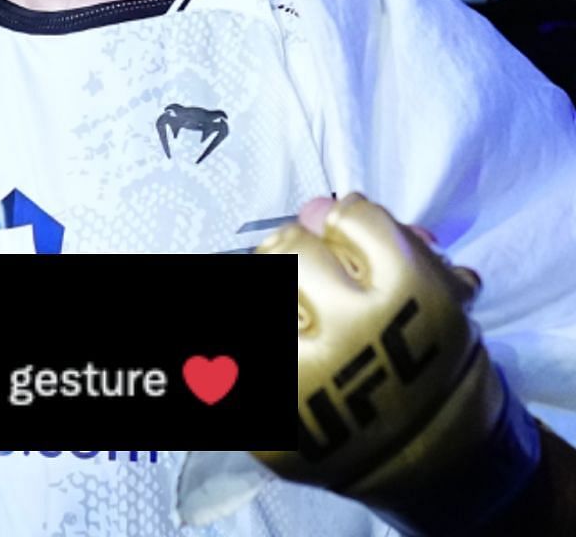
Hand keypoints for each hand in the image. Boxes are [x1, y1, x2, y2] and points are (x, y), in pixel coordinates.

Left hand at [254, 193, 539, 533]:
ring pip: (256, 285)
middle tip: (318, 286)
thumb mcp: (436, 294)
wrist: (433, 458)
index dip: (349, 231)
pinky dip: (237, 350)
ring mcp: (306, 373)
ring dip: (277, 297)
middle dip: (303, 259)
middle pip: (291, 247)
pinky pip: (227, 354)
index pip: (349, 216)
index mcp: (411, 294)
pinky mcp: (269, 413)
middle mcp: (355, 328)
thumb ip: (387, 238)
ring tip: (302, 318)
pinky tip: (283, 349)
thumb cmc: (428, 360)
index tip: (352, 252)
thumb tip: (315, 206)